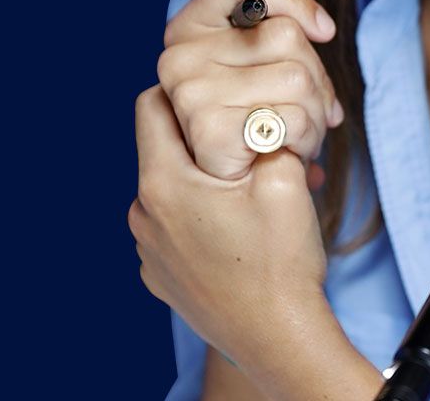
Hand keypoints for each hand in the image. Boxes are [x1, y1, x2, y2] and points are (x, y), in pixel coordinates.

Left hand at [130, 83, 332, 370]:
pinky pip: (175, 228)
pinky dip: (202, 219)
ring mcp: (148, 250)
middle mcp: (143, 214)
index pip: (151, 104)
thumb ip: (264, 129)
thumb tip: (256, 108)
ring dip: (206, 180)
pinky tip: (241, 231)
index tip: (224, 95)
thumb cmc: (280, 263)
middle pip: (163, 148)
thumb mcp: (286, 178)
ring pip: (171, 189)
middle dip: (205, 136)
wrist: (277, 340)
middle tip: (250, 144)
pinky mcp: (160, 277)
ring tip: (254, 193)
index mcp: (164, 182)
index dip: (188, 89)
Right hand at [157, 0, 344, 188]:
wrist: (245, 257)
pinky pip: (294, 115)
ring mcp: (186, 99)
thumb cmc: (255, 151)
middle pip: (284, 32)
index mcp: (183, 38)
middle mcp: (173, 64)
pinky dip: (307, 144)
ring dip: (315, 117)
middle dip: (315, 80)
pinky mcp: (209, 139)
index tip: (321, 32)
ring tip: (294, 146)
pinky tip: (286, 165)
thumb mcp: (260, 69)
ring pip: (297, 73)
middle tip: (308, 119)